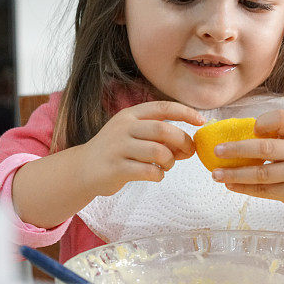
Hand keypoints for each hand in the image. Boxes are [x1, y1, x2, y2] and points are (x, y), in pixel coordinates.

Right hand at [81, 101, 204, 196]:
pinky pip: (148, 171)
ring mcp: (118, 147)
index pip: (163, 107)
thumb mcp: (132, 134)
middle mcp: (124, 127)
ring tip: (166, 166)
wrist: (82, 169)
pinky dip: (159, 175)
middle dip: (182, 142)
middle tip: (187, 152)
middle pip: (164, 130)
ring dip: (170, 161)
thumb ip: (157, 135)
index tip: (201, 121)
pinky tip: (155, 175)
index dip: (186, 112)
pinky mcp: (116, 168)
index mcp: (130, 115)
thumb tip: (189, 144)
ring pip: (158, 152)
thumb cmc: (116, 151)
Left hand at [210, 109, 283, 217]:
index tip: (252, 129)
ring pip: (260, 173)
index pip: (282, 119)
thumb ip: (276, 140)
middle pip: (264, 148)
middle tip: (217, 150)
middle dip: (237, 149)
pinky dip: (244, 188)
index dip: (264, 122)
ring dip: (234, 173)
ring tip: (216, 174)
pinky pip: (264, 191)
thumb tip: (234, 140)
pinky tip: (230, 185)